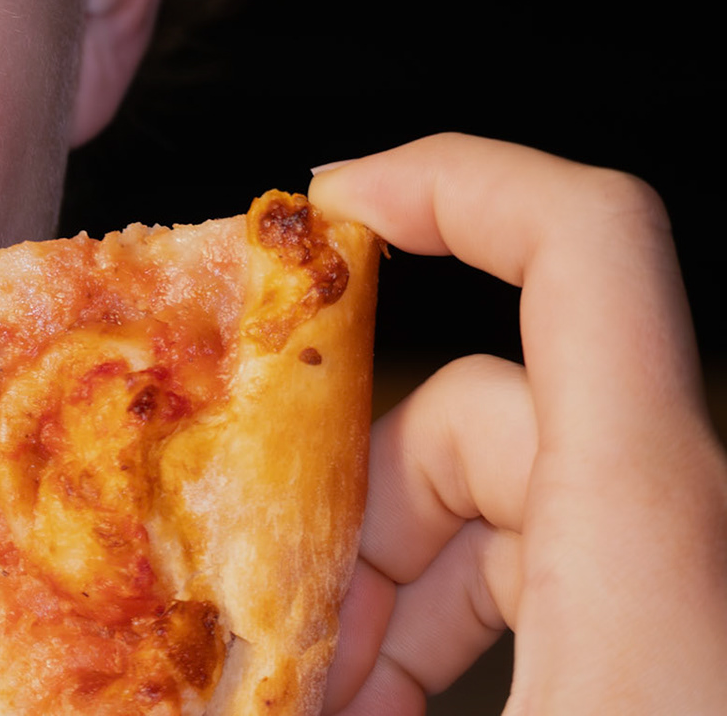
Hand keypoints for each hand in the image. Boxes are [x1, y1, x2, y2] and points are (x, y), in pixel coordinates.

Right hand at [308, 134, 726, 714]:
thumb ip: (307, 694)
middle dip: (351, 501)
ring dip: (393, 578)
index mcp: (650, 527)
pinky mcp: (687, 632)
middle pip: (481, 402)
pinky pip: (561, 569)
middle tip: (282, 629)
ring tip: (327, 691)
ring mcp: (692, 577)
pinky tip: (389, 704)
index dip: (450, 182)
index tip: (329, 211)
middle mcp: (690, 526)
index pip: (582, 244)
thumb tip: (171, 695)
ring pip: (511, 494)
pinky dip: (462, 617)